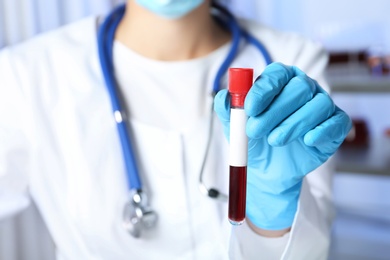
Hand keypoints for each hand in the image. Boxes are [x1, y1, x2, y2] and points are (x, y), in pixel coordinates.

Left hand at [214, 62, 351, 229]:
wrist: (267, 170)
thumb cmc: (253, 140)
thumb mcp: (235, 126)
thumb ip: (228, 110)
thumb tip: (223, 96)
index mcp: (280, 82)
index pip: (277, 74)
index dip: (264, 89)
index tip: (249, 108)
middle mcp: (304, 88)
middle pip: (298, 87)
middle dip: (275, 110)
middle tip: (255, 130)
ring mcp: (321, 106)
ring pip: (318, 104)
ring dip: (294, 123)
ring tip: (274, 140)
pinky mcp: (335, 127)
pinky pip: (338, 122)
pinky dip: (323, 130)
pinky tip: (307, 140)